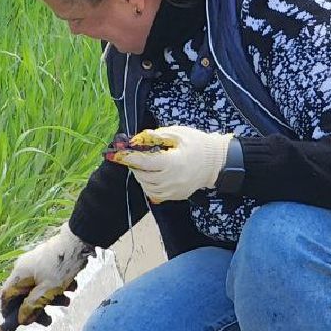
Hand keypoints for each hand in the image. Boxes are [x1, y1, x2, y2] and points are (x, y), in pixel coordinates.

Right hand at [0, 225, 92, 330]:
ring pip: (39, 288)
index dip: (9, 311)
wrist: (80, 241)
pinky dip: (58, 286)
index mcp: (19, 274)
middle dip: (38, 308)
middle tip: (49, 320)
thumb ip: (32, 306)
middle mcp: (24, 268)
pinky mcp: (48, 261)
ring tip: (68, 301)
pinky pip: (49, 279)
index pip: (6, 296)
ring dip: (52, 298)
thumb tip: (21, 319)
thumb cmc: (61, 266)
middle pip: (25, 295)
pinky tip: (72, 287)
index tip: (17, 324)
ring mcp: (36, 264)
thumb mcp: (47, 291)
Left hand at [110, 125, 232, 202]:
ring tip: (145, 164)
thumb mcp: (177, 134)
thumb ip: (155, 137)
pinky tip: (153, 174)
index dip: (126, 158)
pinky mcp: (175, 196)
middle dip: (134, 166)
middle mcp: (171, 180)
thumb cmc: (197, 144)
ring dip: (141, 176)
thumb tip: (135, 139)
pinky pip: (155, 193)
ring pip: (146, 187)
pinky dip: (149, 184)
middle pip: (142, 176)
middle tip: (133, 156)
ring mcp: (173, 191)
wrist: (216, 162)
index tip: (114, 154)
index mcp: (171, 163)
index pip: (142, 162)